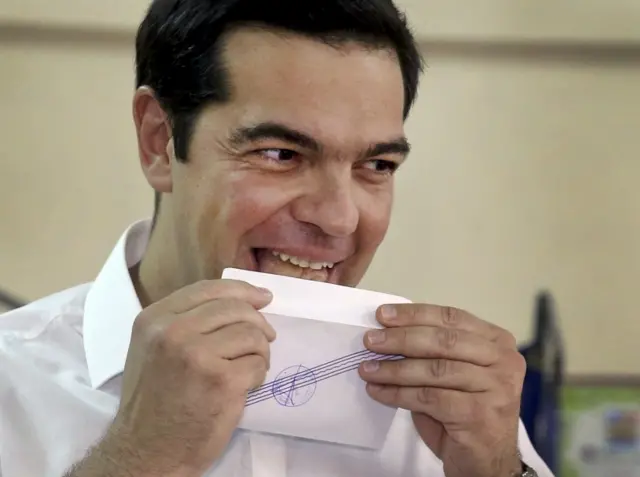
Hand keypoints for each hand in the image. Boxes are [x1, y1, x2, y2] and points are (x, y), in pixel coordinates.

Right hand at [106, 280, 274, 476]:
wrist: (146, 452)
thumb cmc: (154, 401)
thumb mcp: (154, 348)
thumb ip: (187, 321)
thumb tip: (243, 300)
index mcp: (154, 319)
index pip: (209, 289)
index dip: (243, 290)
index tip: (263, 297)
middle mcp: (173, 332)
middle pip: (235, 308)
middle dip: (257, 323)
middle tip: (264, 340)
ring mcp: (197, 355)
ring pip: (251, 334)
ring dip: (259, 351)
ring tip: (249, 367)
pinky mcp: (222, 381)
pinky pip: (258, 363)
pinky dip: (258, 374)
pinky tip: (245, 386)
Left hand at [359, 304, 525, 476]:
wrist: (487, 462)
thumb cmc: (465, 412)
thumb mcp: (452, 374)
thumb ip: (431, 352)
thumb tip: (386, 335)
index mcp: (497, 341)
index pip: (452, 317)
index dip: (414, 315)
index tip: (382, 315)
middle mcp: (503, 360)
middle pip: (443, 341)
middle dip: (401, 338)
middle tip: (370, 340)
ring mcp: (496, 387)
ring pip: (435, 370)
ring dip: (394, 369)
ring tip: (367, 368)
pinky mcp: (480, 414)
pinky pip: (429, 398)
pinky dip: (398, 393)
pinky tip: (378, 391)